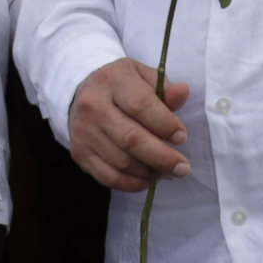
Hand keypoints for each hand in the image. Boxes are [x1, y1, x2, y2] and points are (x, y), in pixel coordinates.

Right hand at [67, 56, 193, 192]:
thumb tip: (183, 92)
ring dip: (150, 173)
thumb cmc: (121, 86)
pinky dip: (133, 184)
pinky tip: (147, 179)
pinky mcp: (80, 152)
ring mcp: (83, 131)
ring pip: (122, 162)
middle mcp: (93, 105)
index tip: (182, 137)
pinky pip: (109, 177)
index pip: (142, 105)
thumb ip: (165, 88)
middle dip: (163, 158)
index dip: (166, 125)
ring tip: (167, 171)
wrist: (82, 93)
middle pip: (131, 139)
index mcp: (112, 80)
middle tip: (183, 167)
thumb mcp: (143, 78)